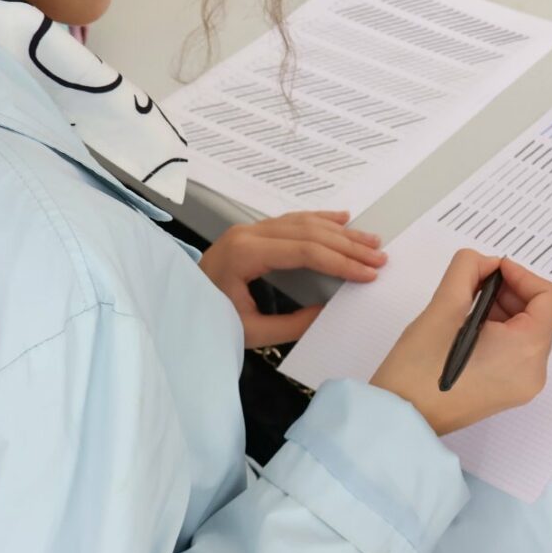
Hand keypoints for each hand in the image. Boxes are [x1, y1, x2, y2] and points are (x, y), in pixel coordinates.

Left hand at [199, 212, 386, 348]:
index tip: (368, 273)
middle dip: (348, 246)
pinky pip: (291, 220)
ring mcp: (249, 230)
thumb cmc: (205, 321)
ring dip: (340, 232)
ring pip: (303, 222)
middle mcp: (248, 234)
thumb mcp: (249, 332)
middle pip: (309, 233)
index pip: (304, 251)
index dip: (340, 261)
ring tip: (370, 241)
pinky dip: (320, 220)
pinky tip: (342, 219)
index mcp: (244, 254)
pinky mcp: (251, 232)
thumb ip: (291, 324)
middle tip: (379, 257)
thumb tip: (330, 310)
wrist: (172, 309)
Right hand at [370, 250, 551, 435]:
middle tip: (474, 285)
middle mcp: (533, 372)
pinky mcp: (508, 391)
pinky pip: (516, 350)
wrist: (401, 419)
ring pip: (527, 331)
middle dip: (510, 292)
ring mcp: (522, 386)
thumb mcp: (443, 306)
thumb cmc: (418, 371)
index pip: (550, 298)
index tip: (493, 271)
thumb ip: (468, 270)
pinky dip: (499, 330)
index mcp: (526, 352)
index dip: (523, 276)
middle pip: (540, 314)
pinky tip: (467, 328)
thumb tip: (485, 262)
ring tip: (465, 309)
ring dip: (502, 310)